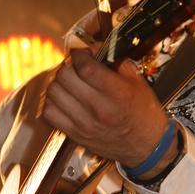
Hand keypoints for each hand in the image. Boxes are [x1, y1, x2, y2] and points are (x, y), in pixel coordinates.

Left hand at [42, 47, 169, 166]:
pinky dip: (52, 101)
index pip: (85, 67)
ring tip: (69, 80)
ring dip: (58, 81)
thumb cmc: (143, 112)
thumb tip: (94, 47)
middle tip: (75, 66)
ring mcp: (84, 123)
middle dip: (68, 65)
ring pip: (53, 93)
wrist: (146, 146)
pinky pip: (49, 113)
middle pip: (65, 77)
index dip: (79, 55)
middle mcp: (98, 109)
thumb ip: (115, 60)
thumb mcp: (137, 81)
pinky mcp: (75, 134)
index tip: (82, 53)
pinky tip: (63, 97)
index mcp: (117, 93)